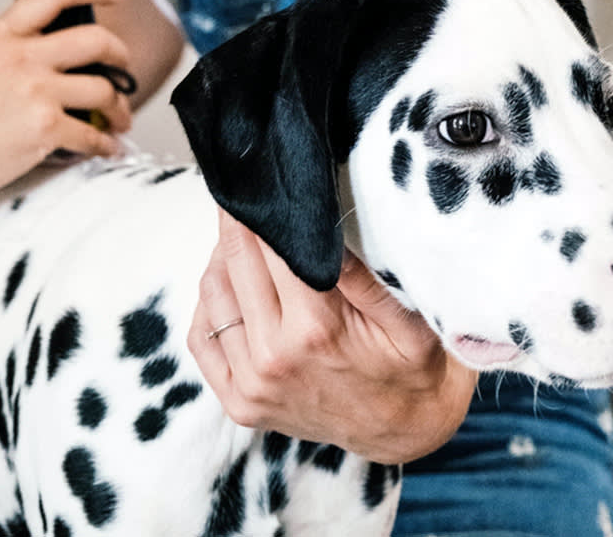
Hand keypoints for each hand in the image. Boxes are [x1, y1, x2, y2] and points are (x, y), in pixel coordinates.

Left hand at [188, 210, 477, 464]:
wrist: (403, 431)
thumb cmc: (410, 367)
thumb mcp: (407, 318)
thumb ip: (362, 275)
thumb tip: (322, 227)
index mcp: (315, 330)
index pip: (271, 248)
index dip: (262, 211)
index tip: (258, 181)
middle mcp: (272, 357)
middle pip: (236, 263)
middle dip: (236, 222)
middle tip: (242, 193)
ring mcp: (250, 384)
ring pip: (212, 295)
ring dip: (222, 257)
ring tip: (242, 234)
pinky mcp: (238, 402)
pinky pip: (201, 337)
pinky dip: (210, 302)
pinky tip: (232, 282)